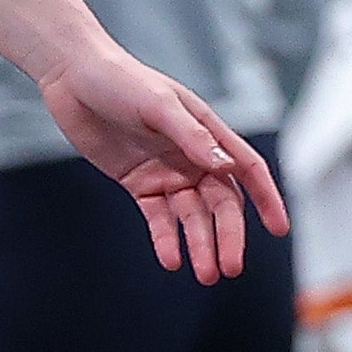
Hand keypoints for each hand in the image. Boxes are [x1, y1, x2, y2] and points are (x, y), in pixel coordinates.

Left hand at [37, 46, 290, 283]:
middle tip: (229, 268)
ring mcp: (166, 172)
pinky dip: (165, 239)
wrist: (72, 77)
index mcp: (208, 133)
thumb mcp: (158, 104)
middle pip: (220, 203)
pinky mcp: (138, 183)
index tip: (279, 230)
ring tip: (205, 274)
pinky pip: (157, 217)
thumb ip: (190, 136)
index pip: (247, 170)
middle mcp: (193, 156)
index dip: (266, 199)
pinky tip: (171, 260)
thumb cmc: (120, 80)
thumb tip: (226, 167)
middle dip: (227, 236)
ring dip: (199, 244)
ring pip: (191, 216)